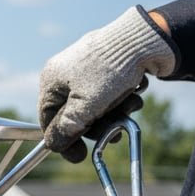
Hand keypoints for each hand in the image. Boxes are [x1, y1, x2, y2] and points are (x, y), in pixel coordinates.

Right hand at [38, 6, 176, 161]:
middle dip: (97, 126)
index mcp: (52, 80)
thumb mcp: (85, 106)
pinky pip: (109, 95)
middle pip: (75, 115)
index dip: (63, 140)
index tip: (80, 156)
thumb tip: (54, 145)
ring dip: (114, 114)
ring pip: (95, 107)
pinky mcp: (107, 70)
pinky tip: (134, 94)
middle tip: (113, 133)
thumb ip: (67, 128)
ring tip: (130, 108)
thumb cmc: (109, 70)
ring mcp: (87, 71)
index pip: (48, 119)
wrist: (146, 39)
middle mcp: (66, 74)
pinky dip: (121, 100)